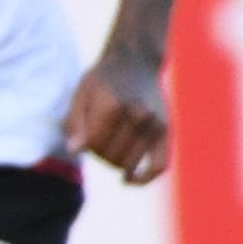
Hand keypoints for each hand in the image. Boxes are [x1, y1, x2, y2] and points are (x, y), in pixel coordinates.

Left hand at [67, 52, 170, 183]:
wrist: (135, 63)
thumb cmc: (102, 80)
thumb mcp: (81, 94)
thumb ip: (74, 122)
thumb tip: (76, 151)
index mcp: (114, 104)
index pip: (93, 144)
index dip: (83, 145)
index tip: (83, 134)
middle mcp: (138, 114)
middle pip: (110, 156)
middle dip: (98, 153)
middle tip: (97, 138)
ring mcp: (156, 123)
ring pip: (129, 164)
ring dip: (114, 164)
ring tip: (111, 148)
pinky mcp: (167, 131)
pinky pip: (160, 165)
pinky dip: (144, 178)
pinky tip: (127, 180)